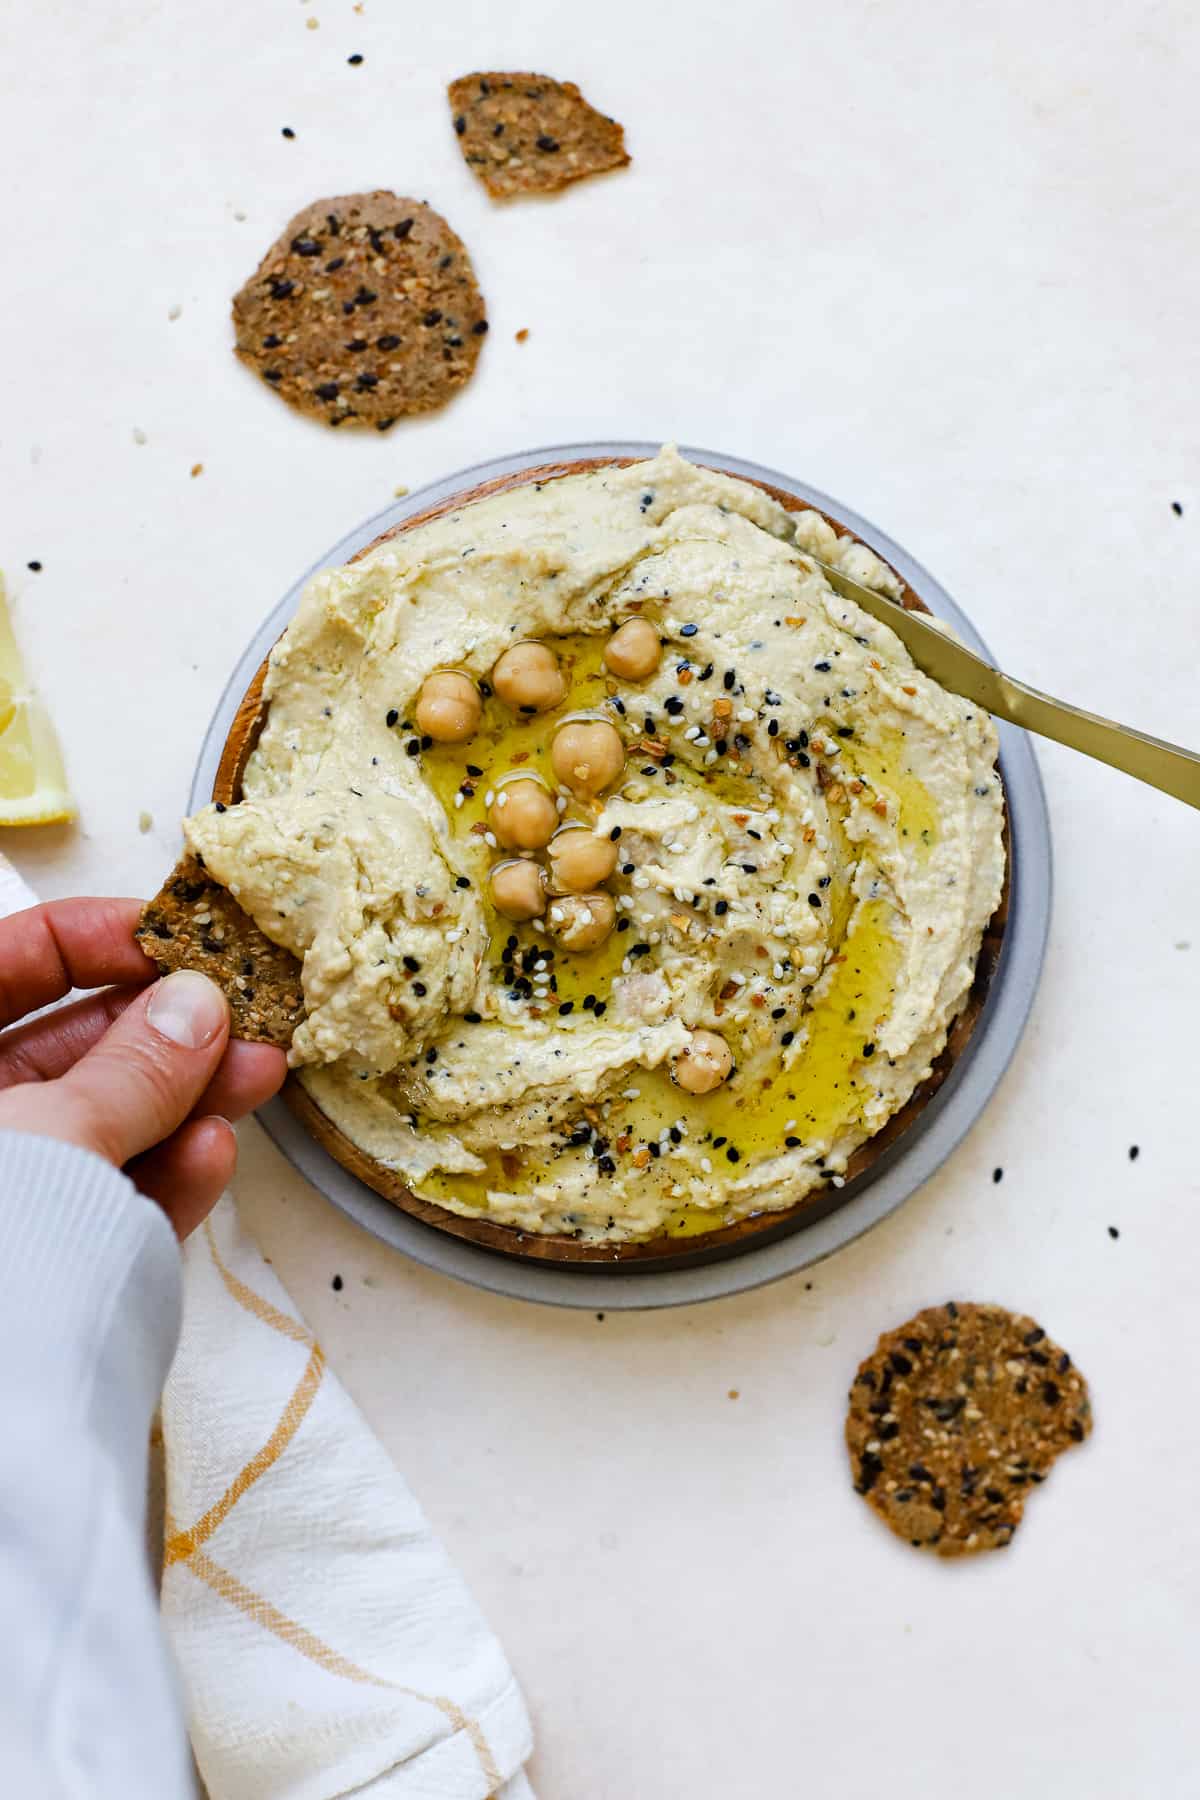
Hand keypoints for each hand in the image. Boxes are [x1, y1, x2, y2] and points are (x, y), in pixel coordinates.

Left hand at [0, 898, 286, 1237]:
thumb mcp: (56, 1133)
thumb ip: (134, 1068)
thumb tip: (197, 1004)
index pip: (6, 963)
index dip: (91, 937)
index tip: (178, 942)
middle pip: (64, 1050)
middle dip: (164, 1031)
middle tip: (244, 1015)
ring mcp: (12, 1192)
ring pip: (98, 1127)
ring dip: (183, 1102)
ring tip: (260, 1076)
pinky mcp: (48, 1263)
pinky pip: (105, 1205)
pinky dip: (161, 1178)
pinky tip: (211, 1154)